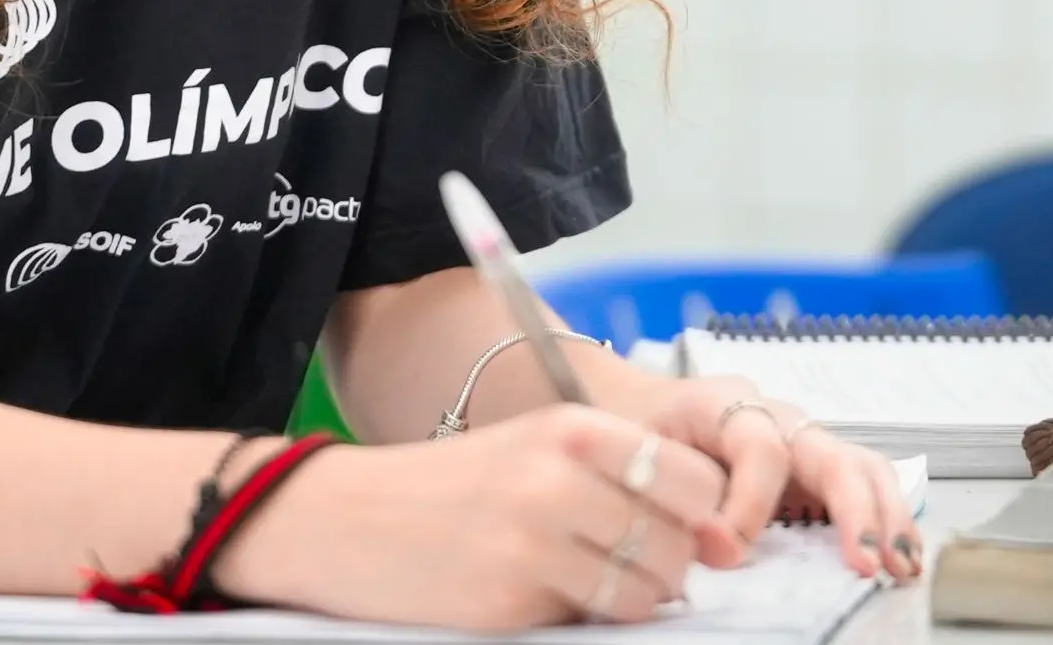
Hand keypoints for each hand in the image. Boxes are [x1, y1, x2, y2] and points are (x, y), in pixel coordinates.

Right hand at [213, 406, 732, 627]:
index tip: (690, 526)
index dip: (704, 513)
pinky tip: (549, 597)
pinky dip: (584, 618)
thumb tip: (702, 528)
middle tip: (641, 563)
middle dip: (673, 564)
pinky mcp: (511, 604)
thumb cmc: (450, 485)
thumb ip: (612, 472)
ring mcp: (534, 546)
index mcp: (570, 429)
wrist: (348, 518)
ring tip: (594, 582)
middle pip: (679, 543)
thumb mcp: (532, 445)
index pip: (693, 479)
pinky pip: (590, 623)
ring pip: (646, 593)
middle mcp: (559, 480)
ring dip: (635, 598)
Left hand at [637, 376, 922, 582]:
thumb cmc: (639, 433)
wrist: (639, 410)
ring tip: (900, 566)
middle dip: (855, 511)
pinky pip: (863, 484)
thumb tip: (716, 545)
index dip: (748, 504)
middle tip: (865, 564)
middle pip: (829, 454)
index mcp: (721, 403)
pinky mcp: (815, 465)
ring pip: (861, 467)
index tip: (725, 550)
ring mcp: (802, 437)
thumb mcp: (639, 457)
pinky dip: (887, 520)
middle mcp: (773, 415)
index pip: (759, 447)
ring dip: (887, 518)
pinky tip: (901, 557)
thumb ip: (671, 498)